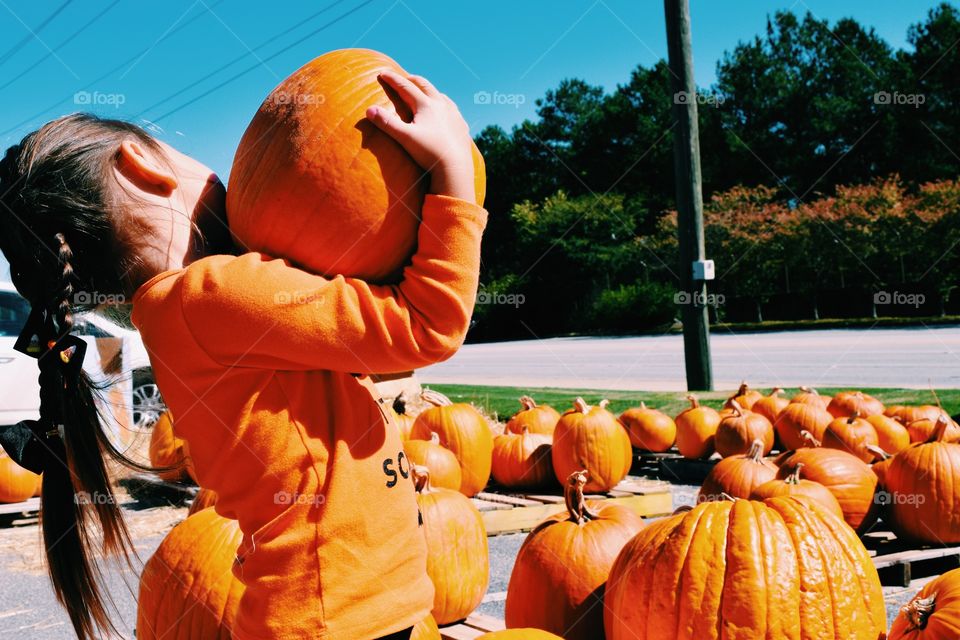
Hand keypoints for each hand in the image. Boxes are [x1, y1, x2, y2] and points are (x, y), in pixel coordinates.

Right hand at [366, 70, 475, 203]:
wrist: (455, 168)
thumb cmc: (429, 153)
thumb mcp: (405, 138)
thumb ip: (387, 123)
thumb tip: (369, 109)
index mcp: (426, 105)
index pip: (405, 87)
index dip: (392, 79)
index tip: (382, 73)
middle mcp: (441, 105)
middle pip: (425, 85)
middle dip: (411, 80)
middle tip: (403, 78)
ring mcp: (454, 114)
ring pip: (440, 95)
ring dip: (429, 91)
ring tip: (423, 93)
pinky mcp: (461, 126)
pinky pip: (452, 109)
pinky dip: (444, 104)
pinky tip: (444, 111)